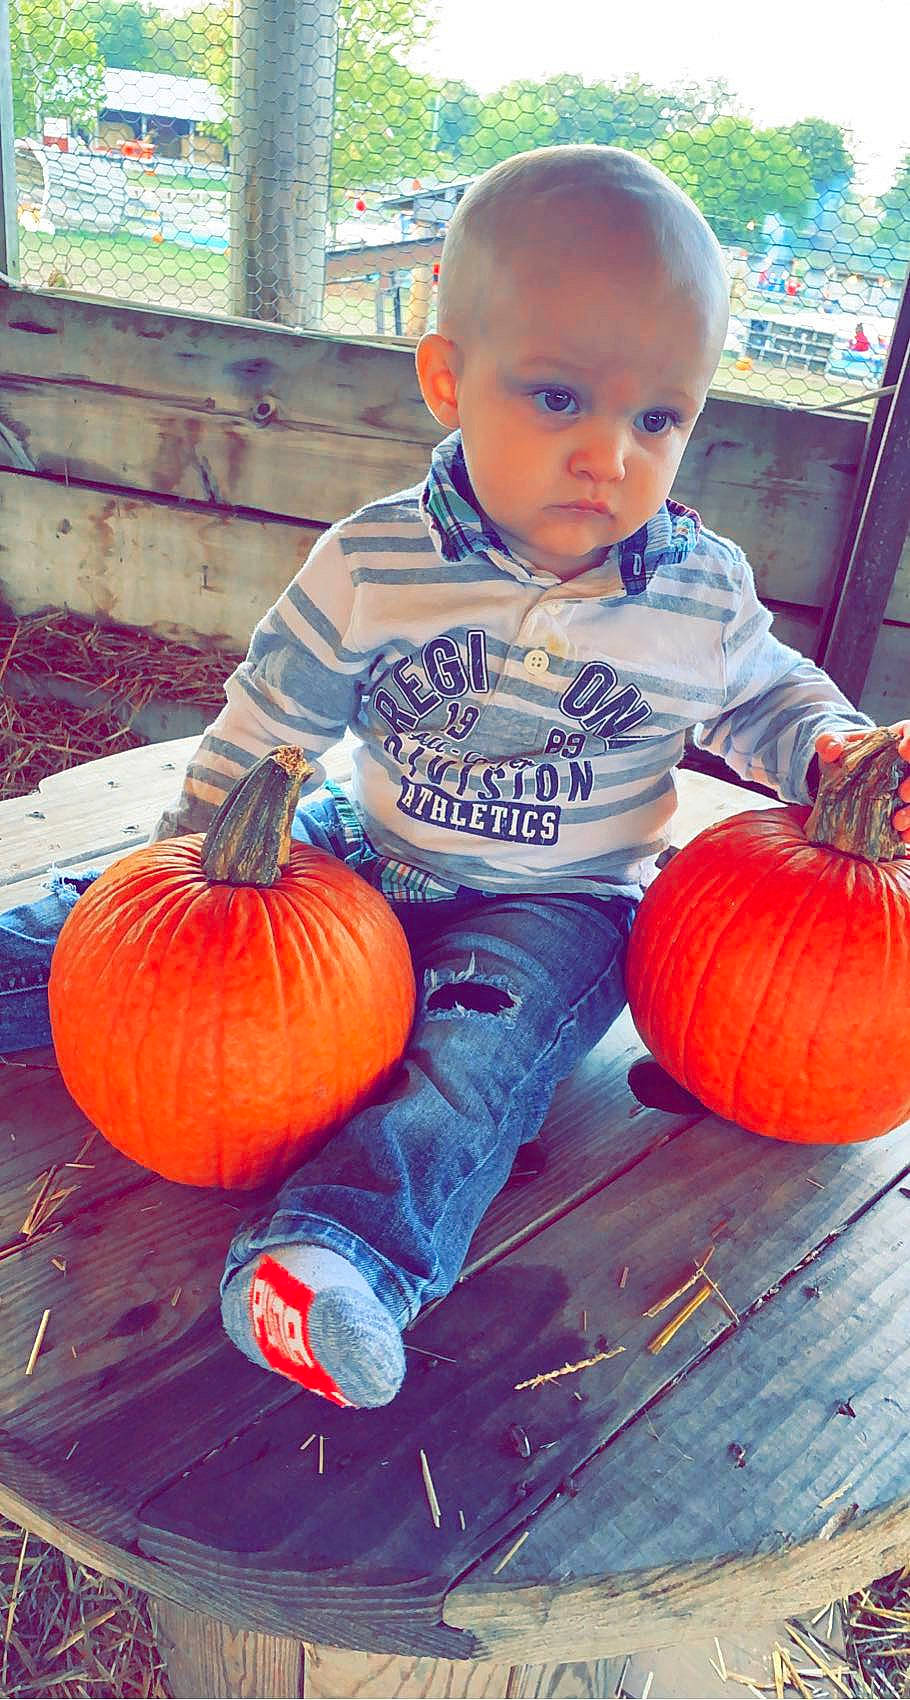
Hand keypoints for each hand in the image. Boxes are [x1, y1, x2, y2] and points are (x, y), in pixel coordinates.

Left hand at [815, 722, 909, 843]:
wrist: (842, 777)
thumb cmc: (844, 755)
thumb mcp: (832, 746)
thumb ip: (828, 743)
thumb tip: (831, 750)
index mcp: (898, 739)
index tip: (904, 750)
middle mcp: (909, 764)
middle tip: (903, 793)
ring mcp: (909, 787)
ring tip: (897, 822)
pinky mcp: (906, 809)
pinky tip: (903, 836)